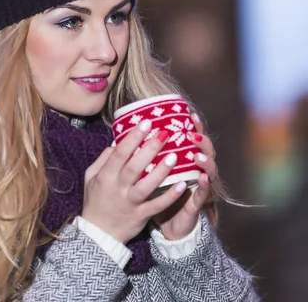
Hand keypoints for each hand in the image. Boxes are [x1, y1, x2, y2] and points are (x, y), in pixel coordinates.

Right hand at [82, 120, 189, 244]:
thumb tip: (116, 142)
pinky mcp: (141, 216)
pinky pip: (157, 205)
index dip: (133, 137)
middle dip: (150, 149)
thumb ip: (103, 159)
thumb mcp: (90, 177)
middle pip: (135, 167)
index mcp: (106, 176)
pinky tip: (183, 184)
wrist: (98, 234)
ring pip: (147, 186)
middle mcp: (118, 188)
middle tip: (164, 133)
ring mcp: (130, 203)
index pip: (120, 153)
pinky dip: (170, 196)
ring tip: (175, 156)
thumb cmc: (95, 200)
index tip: (145, 122)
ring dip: (161, 171)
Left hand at [152, 113, 217, 240]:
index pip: (192, 139)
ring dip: (206, 161)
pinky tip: (202, 178)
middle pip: (205, 150)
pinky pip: (204, 193)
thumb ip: (146, 155)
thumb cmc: (158, 195)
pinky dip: (205, 185)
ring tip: (198, 156)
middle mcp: (196, 170)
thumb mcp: (151, 173)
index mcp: (184, 159)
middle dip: (202, 141)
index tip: (190, 114)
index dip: (194, 126)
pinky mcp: (198, 203)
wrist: (168, 225)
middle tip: (193, 134)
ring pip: (210, 170)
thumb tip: (130, 135)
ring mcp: (200, 185)